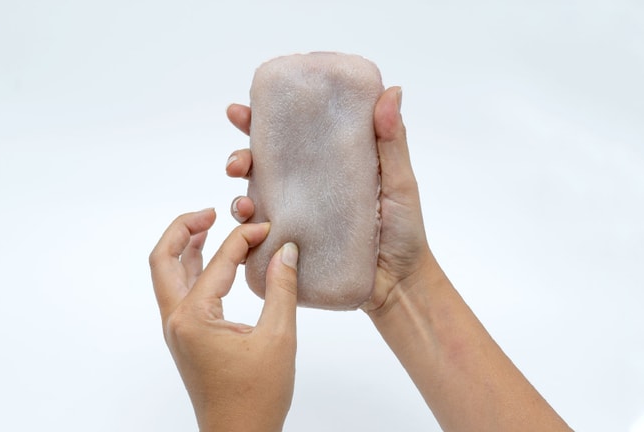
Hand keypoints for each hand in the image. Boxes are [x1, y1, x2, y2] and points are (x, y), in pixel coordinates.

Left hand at [149, 209, 298, 431]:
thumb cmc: (257, 396)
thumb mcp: (278, 338)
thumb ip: (282, 289)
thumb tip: (286, 251)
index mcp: (193, 318)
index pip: (218, 263)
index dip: (243, 239)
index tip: (268, 229)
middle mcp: (177, 320)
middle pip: (163, 260)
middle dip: (182, 230)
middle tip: (210, 212)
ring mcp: (178, 330)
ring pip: (168, 275)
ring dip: (184, 247)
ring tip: (208, 225)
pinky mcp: (187, 337)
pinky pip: (181, 292)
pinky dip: (192, 269)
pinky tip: (213, 261)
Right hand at [224, 86, 435, 312]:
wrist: (401, 285)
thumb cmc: (405, 232)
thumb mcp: (400, 182)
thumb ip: (393, 141)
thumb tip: (391, 91)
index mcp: (329, 165)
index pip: (292, 135)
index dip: (263, 119)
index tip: (243, 111)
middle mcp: (308, 189)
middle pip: (263, 164)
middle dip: (241, 156)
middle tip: (238, 161)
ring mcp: (298, 219)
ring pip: (255, 199)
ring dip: (238, 196)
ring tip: (242, 203)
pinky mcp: (294, 249)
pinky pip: (261, 240)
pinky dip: (246, 234)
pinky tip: (248, 229)